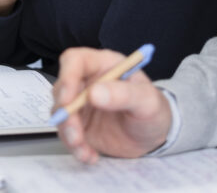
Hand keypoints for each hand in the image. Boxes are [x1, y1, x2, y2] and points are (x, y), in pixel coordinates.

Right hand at [53, 47, 173, 162]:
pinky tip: (90, 155)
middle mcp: (88, 82)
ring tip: (84, 149)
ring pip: (61, 113)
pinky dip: (75, 148)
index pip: (75, 61)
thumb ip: (124, 94)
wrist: (155, 135)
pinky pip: (67, 134)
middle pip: (62, 89)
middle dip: (65, 113)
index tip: (68, 99)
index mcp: (104, 66)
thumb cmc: (154, 109)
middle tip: (75, 133)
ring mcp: (82, 104)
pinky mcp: (80, 125)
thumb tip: (94, 93)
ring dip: (68, 133)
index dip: (66, 76)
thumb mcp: (147, 100)